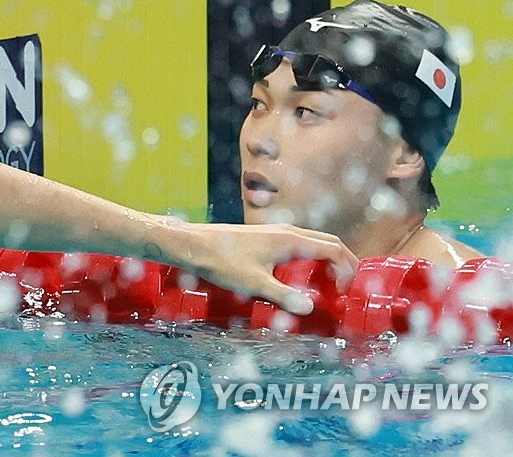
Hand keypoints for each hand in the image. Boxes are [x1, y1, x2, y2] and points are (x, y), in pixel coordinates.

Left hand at [175, 222, 358, 314]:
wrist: (194, 245)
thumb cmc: (222, 262)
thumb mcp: (254, 284)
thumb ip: (283, 296)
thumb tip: (309, 308)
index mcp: (290, 239)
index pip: (334, 248)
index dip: (347, 269)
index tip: (344, 292)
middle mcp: (287, 232)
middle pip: (328, 243)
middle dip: (343, 264)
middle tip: (346, 289)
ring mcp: (276, 233)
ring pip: (313, 243)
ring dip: (327, 261)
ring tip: (328, 286)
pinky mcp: (266, 238)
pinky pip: (298, 246)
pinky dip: (310, 259)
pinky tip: (301, 278)